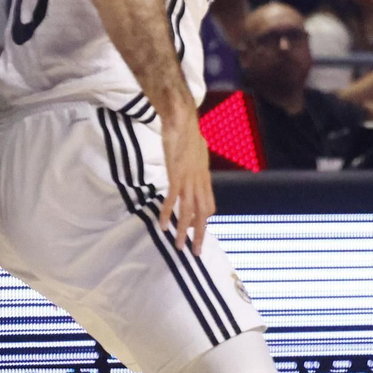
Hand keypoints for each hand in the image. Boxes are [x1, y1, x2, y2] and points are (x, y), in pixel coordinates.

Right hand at [158, 114, 214, 253]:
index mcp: (204, 177)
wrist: (182, 119)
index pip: (209, 205)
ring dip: (184, 231)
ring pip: (189, 211)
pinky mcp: (177, 175)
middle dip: (199, 235)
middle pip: (203, 214)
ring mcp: (189, 179)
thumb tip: (193, 167)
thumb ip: (195, 164)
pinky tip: (164, 226)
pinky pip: (173, 199)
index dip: (204, 221)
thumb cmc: (188, 134)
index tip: (198, 233)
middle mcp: (200, 181)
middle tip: (196, 253)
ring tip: (178, 246)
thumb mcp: (196, 153)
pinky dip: (169, 214)